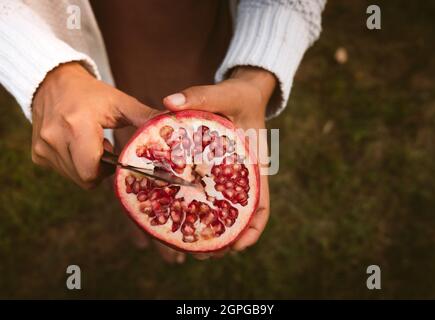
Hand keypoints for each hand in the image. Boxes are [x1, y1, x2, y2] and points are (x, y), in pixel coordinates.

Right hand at [31, 62, 157, 188]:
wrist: (53, 81)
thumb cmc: (91, 93)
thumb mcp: (120, 102)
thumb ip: (146, 118)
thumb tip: (173, 125)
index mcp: (77, 126)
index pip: (93, 172)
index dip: (109, 170)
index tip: (115, 154)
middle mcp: (55, 138)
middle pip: (84, 178)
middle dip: (100, 170)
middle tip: (105, 148)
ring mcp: (43, 147)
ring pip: (74, 177)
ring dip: (87, 166)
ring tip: (91, 143)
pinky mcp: (37, 153)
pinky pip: (62, 171)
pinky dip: (74, 163)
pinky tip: (77, 144)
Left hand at [163, 66, 275, 258]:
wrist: (244, 92)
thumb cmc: (239, 96)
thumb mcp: (226, 93)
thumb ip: (200, 95)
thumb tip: (169, 103)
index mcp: (254, 166)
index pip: (260, 205)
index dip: (252, 229)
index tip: (237, 246)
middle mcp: (243, 177)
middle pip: (238, 217)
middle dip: (223, 238)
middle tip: (201, 253)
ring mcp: (228, 176)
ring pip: (222, 211)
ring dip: (209, 230)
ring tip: (185, 245)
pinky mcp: (214, 172)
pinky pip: (208, 194)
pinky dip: (197, 208)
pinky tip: (176, 213)